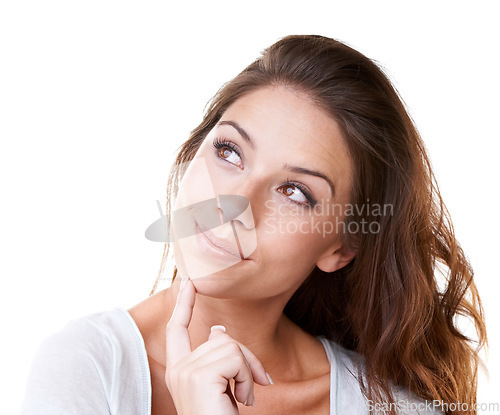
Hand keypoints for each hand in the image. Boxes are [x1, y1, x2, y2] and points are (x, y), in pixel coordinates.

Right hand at [165, 277, 271, 414]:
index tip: (189, 281)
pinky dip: (248, 377)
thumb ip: (216, 357)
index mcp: (179, 370)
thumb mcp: (220, 387)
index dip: (184, 304)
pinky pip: (235, 357)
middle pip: (221, 338)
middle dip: (247, 359)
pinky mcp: (199, 375)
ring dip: (248, 373)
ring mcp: (185, 371)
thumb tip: (217, 330)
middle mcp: (177, 369)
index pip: (178, 329)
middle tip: (256, 388)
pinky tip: (242, 400)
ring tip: (243, 398)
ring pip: (231, 346)